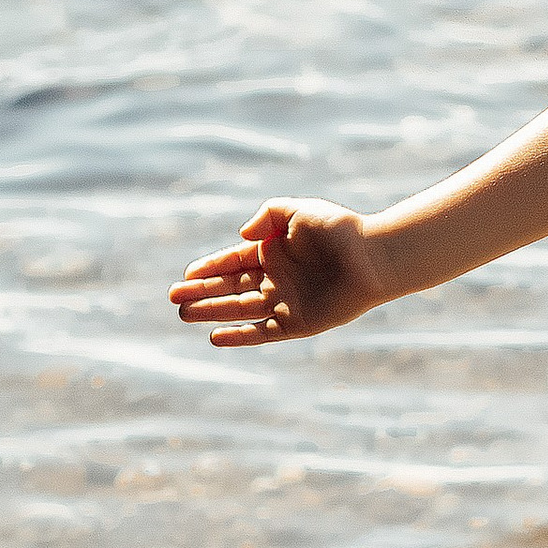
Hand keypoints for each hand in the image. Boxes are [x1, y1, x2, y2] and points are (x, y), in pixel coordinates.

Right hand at [169, 199, 386, 345]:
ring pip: (240, 309)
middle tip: (173, 296)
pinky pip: (262, 332)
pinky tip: (215, 337)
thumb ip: (267, 216)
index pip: (234, 261)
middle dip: (202, 292)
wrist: (374, 256)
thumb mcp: (297, 210)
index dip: (210, 268)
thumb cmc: (339, 230)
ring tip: (183, 313)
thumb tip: (242, 235)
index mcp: (275, 251)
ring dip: (212, 311)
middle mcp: (277, 278)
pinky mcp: (298, 323)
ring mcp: (286, 302)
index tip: (187, 273)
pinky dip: (240, 335)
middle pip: (231, 288)